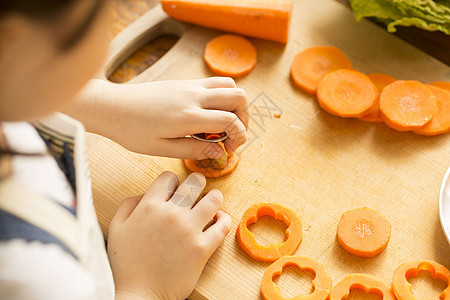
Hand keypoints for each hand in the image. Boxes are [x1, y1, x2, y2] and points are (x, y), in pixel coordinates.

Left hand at [67, 77, 247, 158]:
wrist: (112, 106)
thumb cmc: (132, 130)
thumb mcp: (162, 149)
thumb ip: (194, 150)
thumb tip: (219, 153)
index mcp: (188, 116)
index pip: (229, 120)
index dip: (239, 135)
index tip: (231, 148)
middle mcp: (193, 96)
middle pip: (238, 97)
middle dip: (244, 118)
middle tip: (232, 135)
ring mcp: (189, 85)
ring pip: (229, 85)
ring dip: (235, 103)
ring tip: (224, 122)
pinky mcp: (184, 82)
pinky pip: (214, 82)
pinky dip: (223, 95)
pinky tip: (210, 112)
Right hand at [108, 171, 231, 299]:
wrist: (140, 295)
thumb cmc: (126, 263)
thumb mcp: (116, 227)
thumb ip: (129, 204)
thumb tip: (146, 193)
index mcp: (149, 206)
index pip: (169, 177)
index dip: (173, 181)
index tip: (174, 190)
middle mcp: (171, 214)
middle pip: (195, 183)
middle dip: (197, 182)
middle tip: (197, 189)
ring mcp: (189, 231)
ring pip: (214, 199)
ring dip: (214, 198)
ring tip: (211, 203)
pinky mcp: (202, 249)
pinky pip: (223, 225)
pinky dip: (224, 219)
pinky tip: (218, 221)